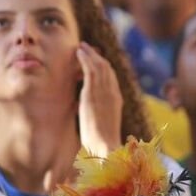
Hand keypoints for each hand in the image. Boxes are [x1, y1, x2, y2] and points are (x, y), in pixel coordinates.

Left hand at [77, 42, 122, 156]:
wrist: (106, 148)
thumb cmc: (103, 145)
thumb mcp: (103, 128)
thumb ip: (100, 119)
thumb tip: (94, 120)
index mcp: (117, 101)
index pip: (111, 78)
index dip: (104, 67)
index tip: (96, 61)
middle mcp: (112, 93)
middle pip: (107, 68)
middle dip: (97, 57)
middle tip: (88, 48)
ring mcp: (104, 92)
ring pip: (99, 65)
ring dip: (90, 54)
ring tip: (81, 47)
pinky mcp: (93, 93)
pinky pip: (90, 69)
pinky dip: (85, 59)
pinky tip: (79, 53)